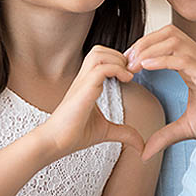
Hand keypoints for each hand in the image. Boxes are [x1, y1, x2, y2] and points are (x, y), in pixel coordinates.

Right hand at [37, 45, 143, 163]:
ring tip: (128, 74)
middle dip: (119, 55)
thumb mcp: (105, 131)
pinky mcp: (83, 89)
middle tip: (130, 72)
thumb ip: (123, 132)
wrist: (54, 143)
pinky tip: (126, 80)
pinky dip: (116, 69)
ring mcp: (82, 82)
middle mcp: (84, 78)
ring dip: (117, 60)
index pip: (101, 56)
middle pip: (99, 50)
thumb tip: (141, 145)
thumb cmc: (74, 134)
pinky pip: (101, 68)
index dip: (118, 59)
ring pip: (99, 54)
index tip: (131, 73)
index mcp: (87, 82)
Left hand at [124, 25, 195, 160]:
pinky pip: (183, 59)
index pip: (167, 39)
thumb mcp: (186, 127)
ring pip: (174, 41)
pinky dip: (162, 60)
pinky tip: (146, 66)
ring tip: (133, 64)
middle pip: (168, 33)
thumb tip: (144, 152)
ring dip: (150, 49)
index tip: (128, 61)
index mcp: (195, 63)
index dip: (146, 45)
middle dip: (145, 42)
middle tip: (127, 60)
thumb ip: (165, 134)